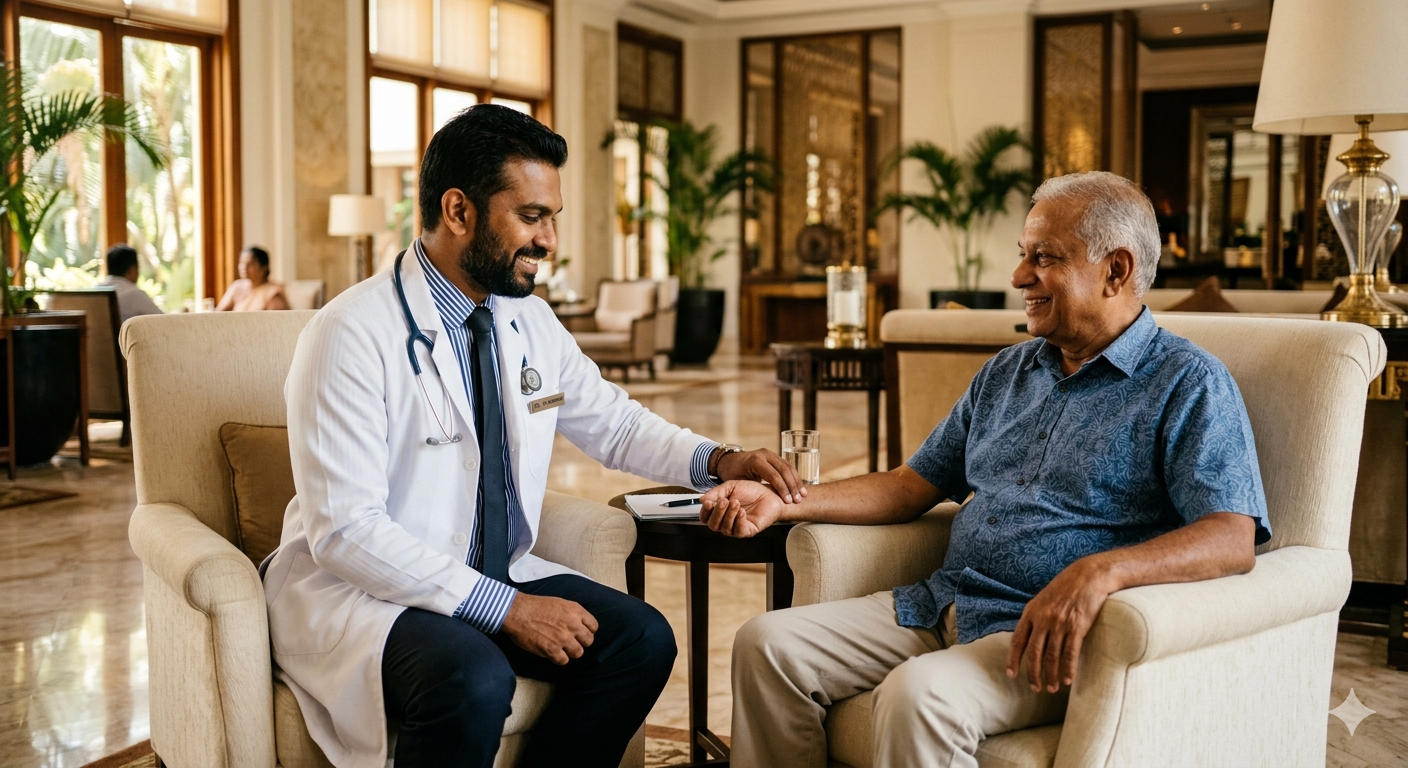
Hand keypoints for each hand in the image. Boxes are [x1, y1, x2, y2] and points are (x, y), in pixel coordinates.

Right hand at [501, 592, 597, 664]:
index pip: (594, 626)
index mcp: (575, 610)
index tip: (580, 634)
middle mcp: (572, 624)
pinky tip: (552, 652)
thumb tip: (581, 626)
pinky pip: (564, 661)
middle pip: (589, 641)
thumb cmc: (536, 606)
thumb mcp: (560, 603)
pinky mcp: (551, 650)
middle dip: (581, 642)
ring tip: (561, 648)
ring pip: (578, 653)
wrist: (517, 612)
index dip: (588, 631)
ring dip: (570, 652)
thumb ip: (573, 614)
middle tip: (571, 642)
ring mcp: (562, 638)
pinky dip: (558, 658)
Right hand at [699, 480, 786, 537]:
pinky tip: (742, 511)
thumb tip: (702, 499)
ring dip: (729, 514)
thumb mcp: (731, 487)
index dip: (705, 511)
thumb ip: (716, 492)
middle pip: (713, 525)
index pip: (705, 517)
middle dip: (717, 513)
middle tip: (724, 501)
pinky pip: (738, 531)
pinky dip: (738, 521)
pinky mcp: (748, 531)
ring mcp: (736, 528)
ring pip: (725, 528)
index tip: (708, 502)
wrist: (770, 493)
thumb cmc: (751, 491)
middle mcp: (726, 522)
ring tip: (736, 502)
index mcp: (719, 512)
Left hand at [715, 448, 807, 502]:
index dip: (782, 489)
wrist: (729, 460)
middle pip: (784, 470)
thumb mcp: (738, 482)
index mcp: (756, 461)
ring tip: (803, 495)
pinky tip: (800, 488)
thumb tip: (763, 502)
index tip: (788, 502)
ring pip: (788, 467)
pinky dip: (794, 477)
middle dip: (793, 486)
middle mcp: (765, 455)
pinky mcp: (774, 456)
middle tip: (799, 500)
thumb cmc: (733, 474)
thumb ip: (751, 490)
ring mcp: (771, 454)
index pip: (774, 475)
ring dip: (797, 482)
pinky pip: (787, 466)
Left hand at [1005, 558, 1113, 692]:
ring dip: (1052, 675)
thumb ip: (1034, 617)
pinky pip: (1070, 653)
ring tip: (1053, 688)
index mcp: (1031, 612)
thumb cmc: (1065, 588)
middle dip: (1033, 673)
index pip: (1017, 640)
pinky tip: (1068, 680)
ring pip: (1052, 656)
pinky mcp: (1077, 627)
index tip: (1011, 674)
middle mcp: (1043, 619)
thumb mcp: (1042, 599)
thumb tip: (1027, 636)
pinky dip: (1068, 669)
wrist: (1088, 576)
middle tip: (1036, 688)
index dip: (1013, 659)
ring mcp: (1060, 623)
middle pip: (1034, 653)